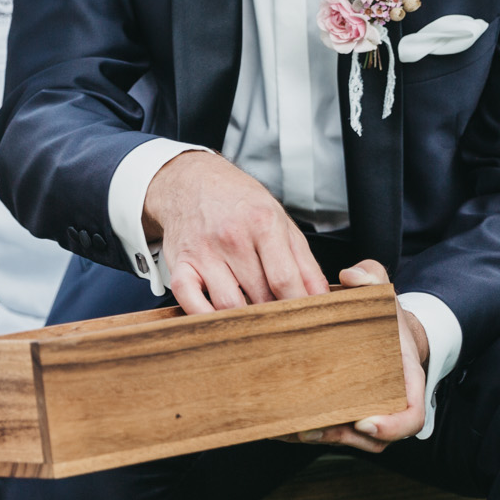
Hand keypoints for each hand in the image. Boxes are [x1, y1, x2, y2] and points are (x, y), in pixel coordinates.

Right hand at [144, 150, 328, 313]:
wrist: (191, 180)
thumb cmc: (239, 202)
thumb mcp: (280, 220)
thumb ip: (303, 261)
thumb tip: (320, 297)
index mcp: (262, 223)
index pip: (285, 280)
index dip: (298, 306)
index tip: (304, 318)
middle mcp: (231, 237)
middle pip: (260, 296)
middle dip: (274, 313)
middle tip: (281, 319)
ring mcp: (203, 252)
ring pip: (228, 305)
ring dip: (244, 319)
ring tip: (254, 317)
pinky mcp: (179, 263)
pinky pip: (189, 300)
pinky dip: (204, 316)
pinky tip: (218, 317)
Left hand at [284, 260, 428, 452]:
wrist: (386, 332)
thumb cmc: (386, 316)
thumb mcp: (382, 289)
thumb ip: (371, 275)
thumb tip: (351, 275)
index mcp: (407, 380)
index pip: (411, 416)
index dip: (392, 427)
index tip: (364, 422)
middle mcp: (389, 402)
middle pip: (372, 438)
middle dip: (341, 436)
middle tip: (310, 429)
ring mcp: (368, 411)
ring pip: (349, 439)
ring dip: (320, 437)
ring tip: (290, 428)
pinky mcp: (346, 413)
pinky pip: (333, 431)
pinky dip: (308, 431)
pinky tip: (281, 424)